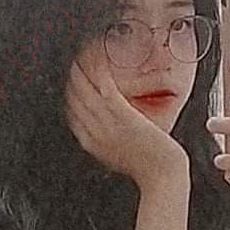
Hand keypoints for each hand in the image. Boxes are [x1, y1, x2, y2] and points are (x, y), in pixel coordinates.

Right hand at [65, 47, 188, 189]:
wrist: (162, 175)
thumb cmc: (145, 166)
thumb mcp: (116, 155)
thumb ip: (104, 139)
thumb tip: (100, 125)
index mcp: (90, 143)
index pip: (70, 112)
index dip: (68, 93)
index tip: (69, 79)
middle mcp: (94, 132)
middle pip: (74, 99)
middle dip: (71, 78)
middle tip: (71, 60)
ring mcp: (108, 124)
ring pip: (85, 91)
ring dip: (80, 70)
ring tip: (79, 55)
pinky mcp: (123, 116)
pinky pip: (105, 88)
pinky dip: (98, 72)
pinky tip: (97, 59)